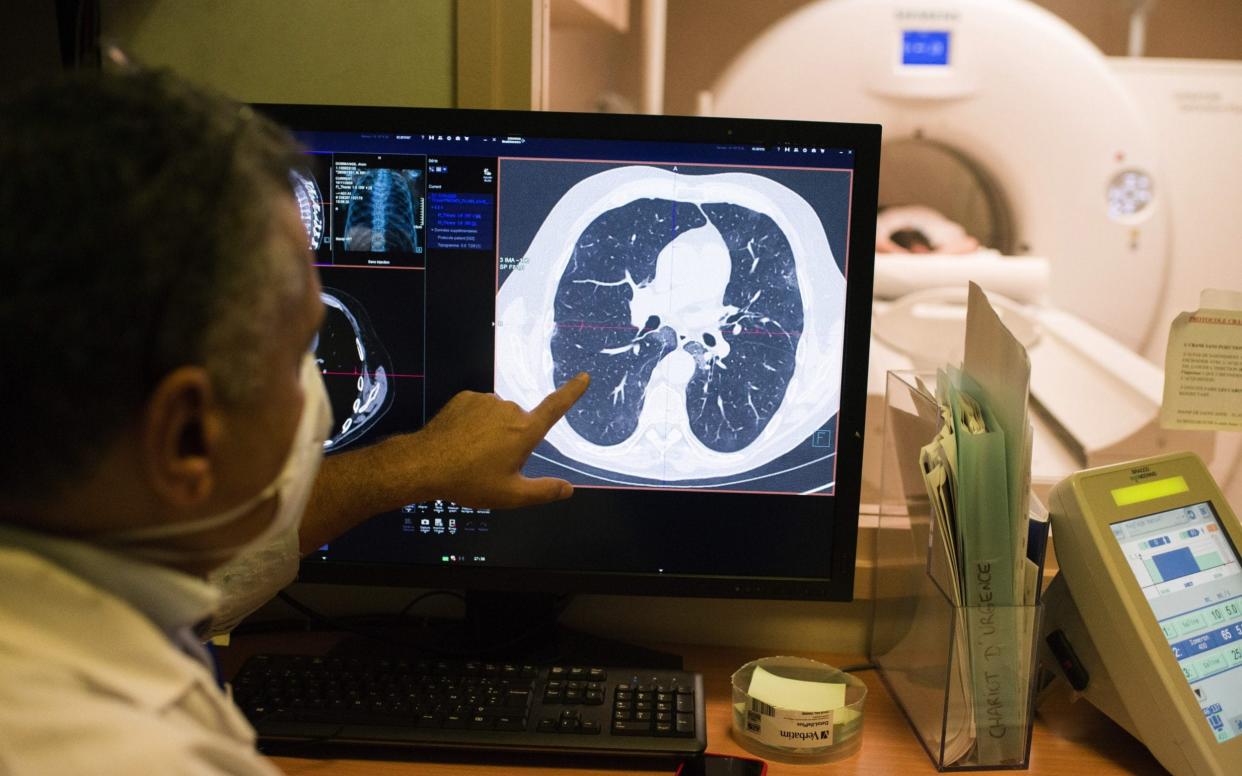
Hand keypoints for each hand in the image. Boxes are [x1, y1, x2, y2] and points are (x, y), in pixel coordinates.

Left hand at [413, 373, 589, 508]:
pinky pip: (478, 410)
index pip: (556, 407)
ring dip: (492, 432)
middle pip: (520, 423)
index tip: (583, 378)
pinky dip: (474, 423)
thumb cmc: (469, 481)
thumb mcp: (511, 495)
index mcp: (524, 431)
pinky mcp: (465, 398)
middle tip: (492, 465)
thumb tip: (568, 489)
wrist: (425, 464)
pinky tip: (461, 441)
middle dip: (512, 440)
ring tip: (472, 455)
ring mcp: (485, 401)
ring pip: (498, 417)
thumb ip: (544, 491)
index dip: (572, 392)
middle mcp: (509, 409)